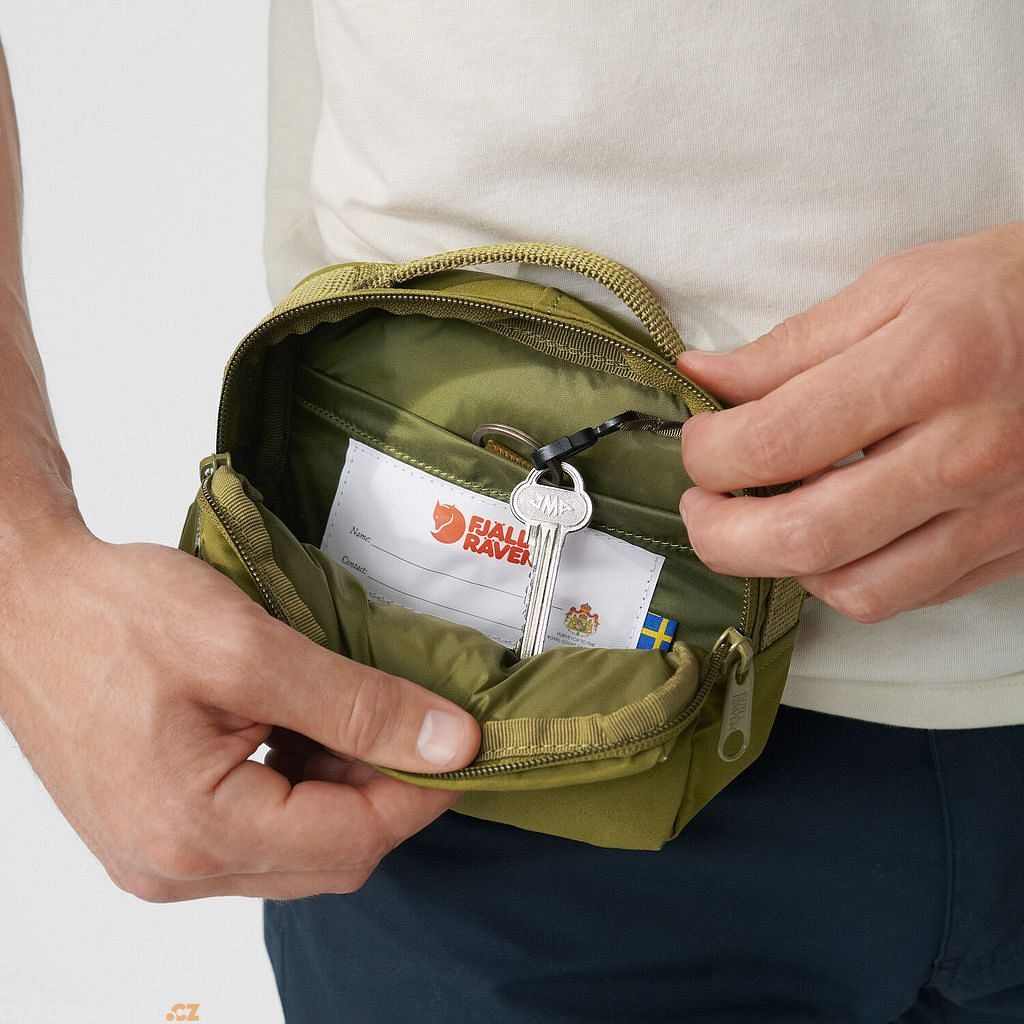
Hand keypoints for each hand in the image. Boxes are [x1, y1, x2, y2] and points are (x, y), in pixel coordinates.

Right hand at [0, 526, 479, 900]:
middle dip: (387, 791)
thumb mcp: (251, 648)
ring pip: (298, 848)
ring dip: (345, 787)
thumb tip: (448, 741)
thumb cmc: (116, 615)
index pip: (354, 839)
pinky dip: (301, 785)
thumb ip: (357, 703)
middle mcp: (175, 868)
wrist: (26, 603)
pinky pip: (258, 832)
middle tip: (417, 721)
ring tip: (360, 714)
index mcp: (197, 831)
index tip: (464, 742)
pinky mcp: (157, 833)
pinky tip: (310, 727)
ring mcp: (161, 857)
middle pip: (330, 856)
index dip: (422, 792)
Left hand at [676, 222, 1023, 622]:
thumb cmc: (1009, 292)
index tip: (700, 444)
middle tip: (702, 507)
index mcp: (925, 369)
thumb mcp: (899, 288)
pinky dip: (844, 579)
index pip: (775, 442)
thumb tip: (704, 378)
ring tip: (762, 522)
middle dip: (721, 535)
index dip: (708, 454)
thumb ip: (791, 346)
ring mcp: (993, 513)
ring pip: (852, 588)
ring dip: (782, 565)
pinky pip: (903, 597)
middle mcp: (963, 453)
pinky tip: (831, 537)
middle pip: (805, 536)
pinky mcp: (1009, 548)